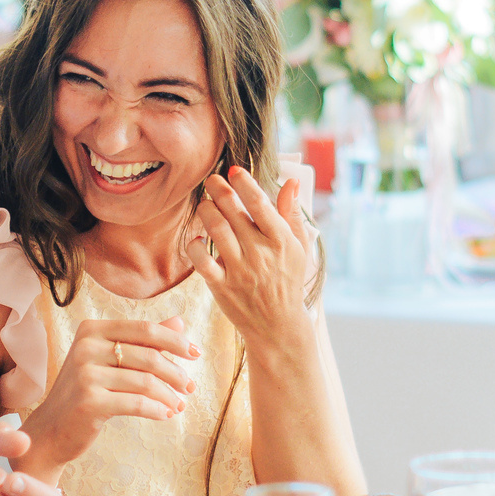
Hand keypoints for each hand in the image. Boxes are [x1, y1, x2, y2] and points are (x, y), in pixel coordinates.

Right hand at [20, 316, 199, 474]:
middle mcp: (86, 347)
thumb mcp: (110, 361)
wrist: (51, 430)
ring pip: (146, 380)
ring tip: (178, 404)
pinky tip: (165, 415)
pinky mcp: (89, 402)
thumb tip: (180, 323)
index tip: (196, 353)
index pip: (145, 329)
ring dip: (169, 395)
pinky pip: (137, 403)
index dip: (175, 341)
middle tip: (189, 387)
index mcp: (91, 330)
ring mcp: (85, 374)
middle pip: (149, 354)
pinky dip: (157, 409)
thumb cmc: (85, 393)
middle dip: (176, 372)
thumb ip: (143, 341)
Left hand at [190, 167, 318, 356]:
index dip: (244, 182)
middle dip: (218, 190)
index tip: (234, 170)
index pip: (260, 203)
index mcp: (281, 240)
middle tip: (211, 180)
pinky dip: (195, 246)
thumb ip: (292, 213)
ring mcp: (239, 270)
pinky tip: (197, 238)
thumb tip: (290, 181)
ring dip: (205, 210)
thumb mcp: (299, 247)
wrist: (278, 326)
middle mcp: (260, 253)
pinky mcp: (222, 287)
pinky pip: (201, 261)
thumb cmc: (288, 280)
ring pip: (215, 229)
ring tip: (204, 204)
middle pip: (232, 211)